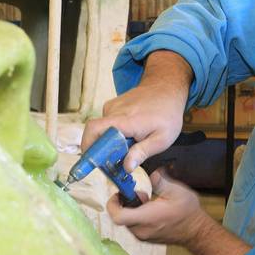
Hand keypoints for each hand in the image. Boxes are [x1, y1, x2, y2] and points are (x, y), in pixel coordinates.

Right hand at [82, 52, 190, 171]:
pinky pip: (107, 124)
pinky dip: (113, 132)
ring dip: (110, 141)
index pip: (94, 130)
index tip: (91, 163)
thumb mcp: (162, 139)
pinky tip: (130, 133)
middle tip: (116, 160)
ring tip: (129, 144)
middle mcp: (114, 111)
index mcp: (125, 120)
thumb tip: (127, 167)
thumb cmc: (167, 113)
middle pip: (94, 133)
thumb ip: (143, 152)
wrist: (167, 87)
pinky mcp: (112, 105)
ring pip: (102, 130)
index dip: (87, 146)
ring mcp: (112, 106)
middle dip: (100, 150)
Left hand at [107, 169, 211, 246]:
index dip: (112, 204)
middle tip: (139, 193)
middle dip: (125, 203)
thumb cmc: (187, 212)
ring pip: (127, 221)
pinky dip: (136, 215)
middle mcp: (141, 230)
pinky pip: (133, 225)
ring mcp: (143, 236)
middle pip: (121, 217)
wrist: (196, 231)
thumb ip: (160, 181)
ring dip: (131, 209)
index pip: (118, 216)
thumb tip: (151, 173)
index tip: (118, 193)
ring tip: (147, 200)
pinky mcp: (145, 238)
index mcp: (147, 218)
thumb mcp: (176, 191)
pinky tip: (149, 208)